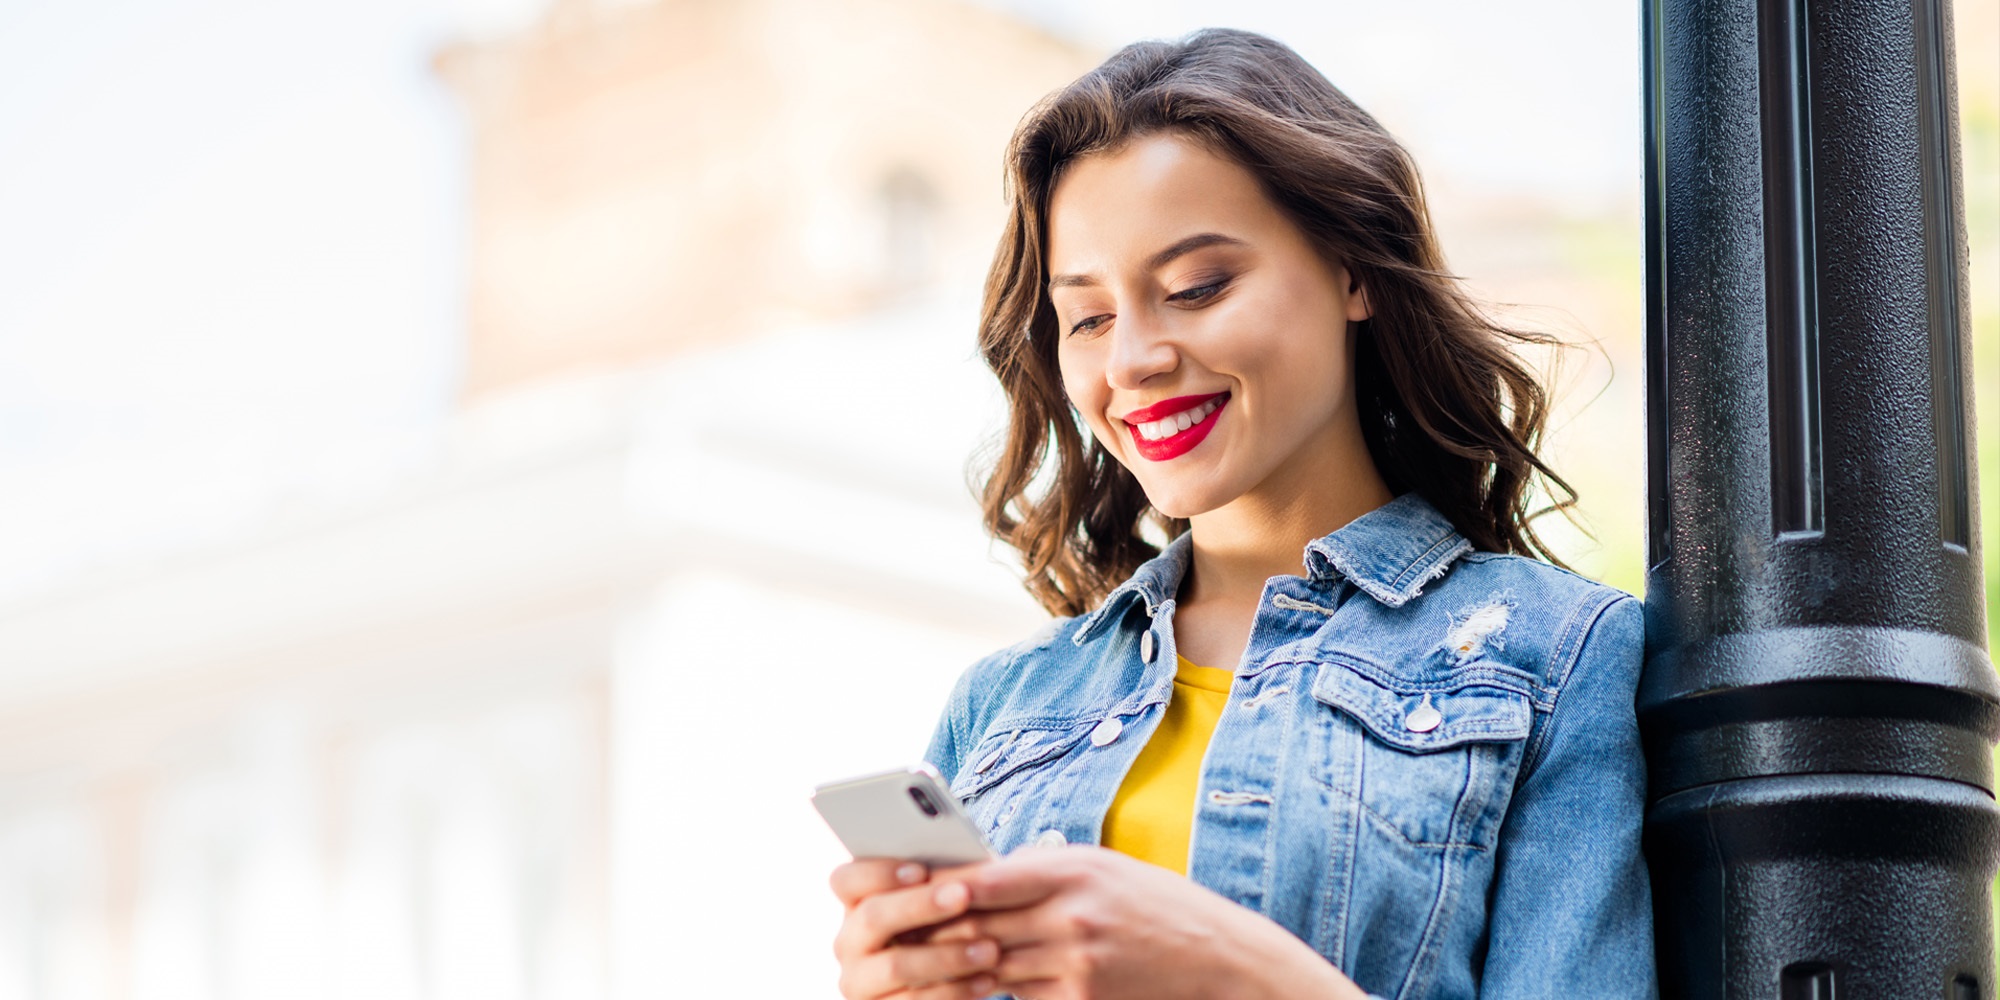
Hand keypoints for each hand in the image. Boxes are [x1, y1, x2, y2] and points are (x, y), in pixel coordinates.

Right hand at [829, 857, 1005, 998]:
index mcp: (855, 904)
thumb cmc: (945, 930)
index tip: (922, 869)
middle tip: (964, 894)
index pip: (846, 879)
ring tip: (991, 949)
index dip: (879, 871)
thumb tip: (970, 868)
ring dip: (947, 956)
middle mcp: (849, 942)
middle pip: (872, 917)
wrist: (942, 982)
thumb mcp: (935, 905)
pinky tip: (988, 979)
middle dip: (920, 905)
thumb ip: (938, 884)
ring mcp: (858, 981)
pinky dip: (955, 990)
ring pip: (896, 965)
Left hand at [923, 845, 1369, 999]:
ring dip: (956, 967)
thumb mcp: (1103, 870)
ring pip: (992, 967)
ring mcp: (1076, 963)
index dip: (936, 886)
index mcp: (1072, 870)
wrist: (1223, 961)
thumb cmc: (1157, 906)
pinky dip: (997, 993)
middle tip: (889, 932)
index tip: (900, 887)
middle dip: (933, 930)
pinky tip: (972, 990)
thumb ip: (1043, 871)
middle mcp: (1070, 914)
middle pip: (978, 925)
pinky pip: (1022, 998)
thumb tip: (976, 874)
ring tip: (918, 963)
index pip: (983, 877)